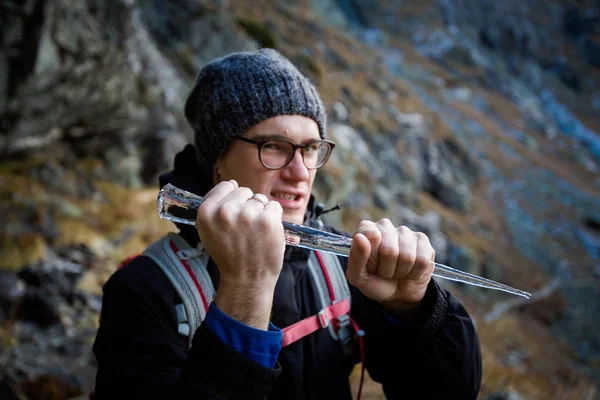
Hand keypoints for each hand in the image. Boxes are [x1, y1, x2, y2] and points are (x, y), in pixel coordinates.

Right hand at [195, 180, 284, 328]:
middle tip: (245, 228)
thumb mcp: (208, 232)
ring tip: (255, 233)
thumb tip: (231, 184)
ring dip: (261, 213)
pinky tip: (267, 233)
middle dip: (247, 206)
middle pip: (244, 191)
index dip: (233, 197)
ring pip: (260, 199)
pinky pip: (274, 207)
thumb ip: (215, 207)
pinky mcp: (267, 220)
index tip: (234, 212)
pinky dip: (274, 218)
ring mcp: (247, 215)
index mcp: (206, 212)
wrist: (247, 279)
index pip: (226, 186)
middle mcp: (225, 211)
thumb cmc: (229, 255)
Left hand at [346, 219, 434, 312]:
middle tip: (383, 271)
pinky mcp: (423, 240)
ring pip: (407, 256)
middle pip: (389, 250)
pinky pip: (422, 260)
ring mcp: (405, 232)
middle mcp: (385, 225)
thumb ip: (356, 258)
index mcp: (365, 230)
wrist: (397, 294)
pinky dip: (414, 273)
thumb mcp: (358, 277)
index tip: (370, 266)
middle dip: (386, 269)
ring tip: (396, 271)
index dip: (371, 259)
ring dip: (400, 272)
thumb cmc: (375, 281)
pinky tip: (410, 270)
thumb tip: (360, 237)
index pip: (369, 236)